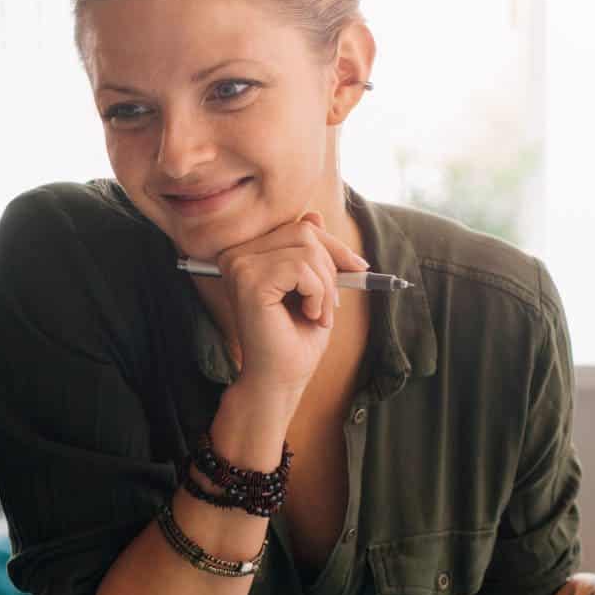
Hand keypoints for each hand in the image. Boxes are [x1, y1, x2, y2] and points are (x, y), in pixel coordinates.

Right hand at [215, 212, 369, 399]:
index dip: (333, 246)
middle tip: (329, 304)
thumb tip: (313, 214)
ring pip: (307, 249)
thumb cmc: (294, 338)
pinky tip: (310, 316)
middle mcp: (236, 255)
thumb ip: (309, 252)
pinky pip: (303, 268)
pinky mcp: (250, 281)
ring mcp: (239, 265)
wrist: (280, 380)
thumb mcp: (312, 287)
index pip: (299, 226)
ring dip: (325, 285)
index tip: (358, 267)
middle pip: (304, 230)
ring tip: (318, 314)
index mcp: (246, 254)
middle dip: (331, 266)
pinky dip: (318, 293)